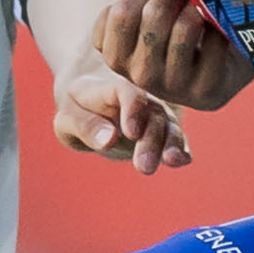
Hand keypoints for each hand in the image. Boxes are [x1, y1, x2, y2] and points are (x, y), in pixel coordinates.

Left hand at [51, 67, 188, 172]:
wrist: (92, 102)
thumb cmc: (78, 109)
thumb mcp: (69, 117)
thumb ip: (86, 126)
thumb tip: (109, 140)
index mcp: (113, 86)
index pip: (128, 92)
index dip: (132, 110)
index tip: (131, 133)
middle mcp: (141, 97)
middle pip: (152, 114)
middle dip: (150, 140)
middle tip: (144, 166)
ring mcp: (155, 114)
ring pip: (168, 126)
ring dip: (171, 145)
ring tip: (172, 162)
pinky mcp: (163, 131)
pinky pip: (175, 138)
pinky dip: (181, 148)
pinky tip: (184, 160)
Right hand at [91, 0, 253, 111]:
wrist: (216, 67)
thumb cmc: (173, 33)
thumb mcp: (144, 20)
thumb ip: (137, 3)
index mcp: (117, 57)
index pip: (119, 14)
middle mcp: (141, 77)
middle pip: (154, 15)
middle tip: (178, 1)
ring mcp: (174, 86)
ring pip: (184, 28)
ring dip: (194, 11)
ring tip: (195, 13)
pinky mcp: (206, 89)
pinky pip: (214, 41)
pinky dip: (219, 28)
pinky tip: (216, 33)